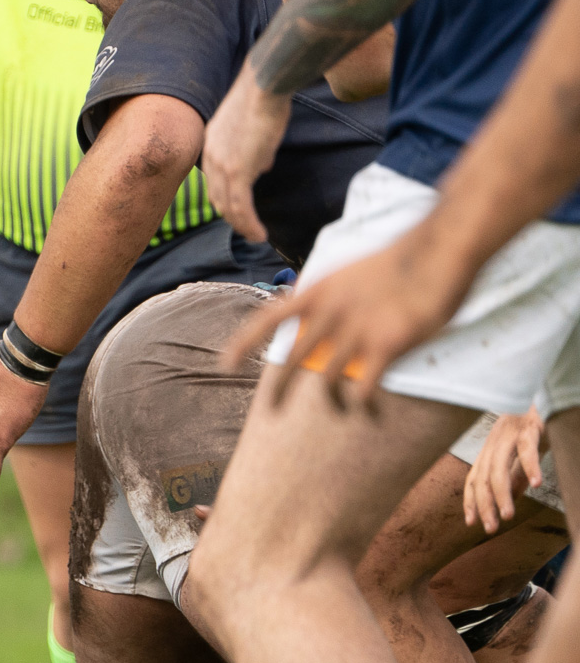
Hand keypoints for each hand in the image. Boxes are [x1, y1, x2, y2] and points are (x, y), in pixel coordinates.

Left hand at [201, 66, 291, 242]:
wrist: (264, 84)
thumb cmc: (265, 96)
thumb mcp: (252, 126)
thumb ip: (253, 149)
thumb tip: (262, 168)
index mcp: (210, 145)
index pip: (213, 180)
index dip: (225, 197)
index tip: (238, 208)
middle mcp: (210, 158)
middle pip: (217, 197)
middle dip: (232, 216)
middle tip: (248, 228)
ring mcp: (222, 166)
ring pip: (228, 207)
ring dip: (243, 225)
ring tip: (256, 236)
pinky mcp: (238, 171)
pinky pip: (241, 207)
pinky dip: (249, 224)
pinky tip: (260, 234)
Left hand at [222, 228, 469, 408]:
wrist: (438, 249)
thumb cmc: (397, 262)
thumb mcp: (346, 273)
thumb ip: (324, 297)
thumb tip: (307, 317)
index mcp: (316, 291)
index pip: (267, 319)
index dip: (243, 344)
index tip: (224, 365)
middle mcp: (329, 312)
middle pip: (293, 360)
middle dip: (277, 390)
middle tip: (270, 413)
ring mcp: (356, 329)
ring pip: (327, 381)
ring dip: (331, 404)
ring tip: (339, 413)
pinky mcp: (385, 345)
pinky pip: (364, 388)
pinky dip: (363, 406)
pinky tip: (369, 414)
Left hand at [464, 410, 545, 533]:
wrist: (539, 389)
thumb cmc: (532, 424)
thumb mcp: (520, 452)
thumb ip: (515, 473)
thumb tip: (511, 497)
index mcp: (488, 450)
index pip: (473, 479)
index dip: (470, 501)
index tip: (471, 522)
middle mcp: (493, 444)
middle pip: (482, 479)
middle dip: (484, 505)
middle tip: (490, 528)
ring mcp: (508, 435)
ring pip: (499, 468)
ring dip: (501, 494)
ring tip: (507, 515)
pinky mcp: (528, 427)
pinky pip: (527, 450)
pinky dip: (531, 467)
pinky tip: (536, 485)